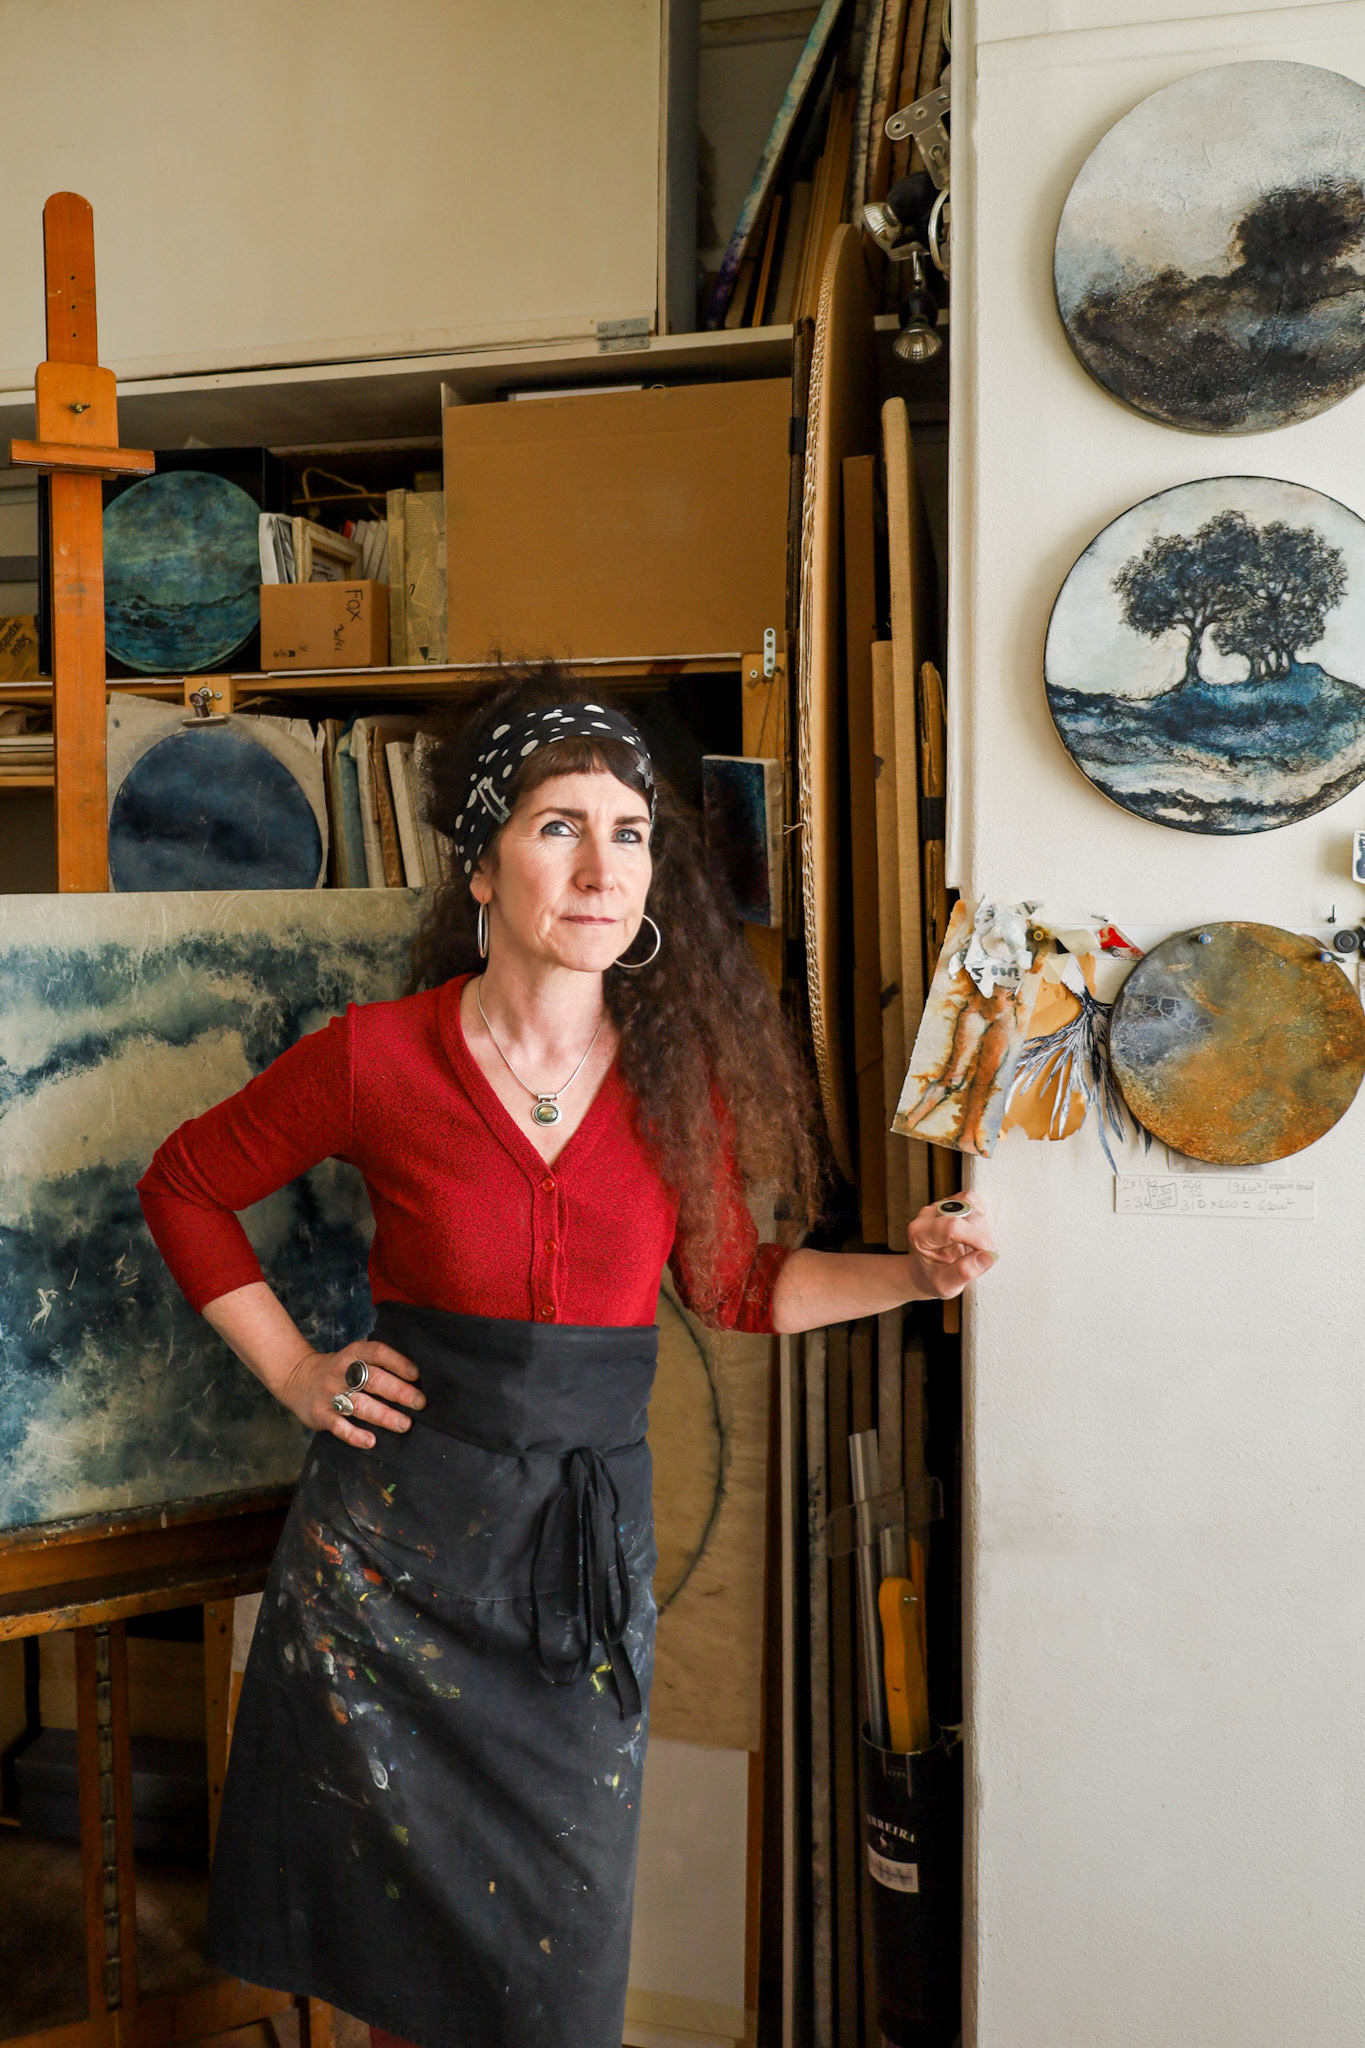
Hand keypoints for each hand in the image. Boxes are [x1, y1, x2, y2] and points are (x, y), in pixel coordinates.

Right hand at [278, 1339, 424, 1450]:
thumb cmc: (337, 1370)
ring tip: (404, 1424)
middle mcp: (341, 1373)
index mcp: (352, 1355)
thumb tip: (413, 1375)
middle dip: (399, 1391)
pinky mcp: (321, 1415)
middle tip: (419, 1403)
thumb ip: (375, 1362)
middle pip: (373, 1380)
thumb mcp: (352, 1357)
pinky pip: (339, 1426)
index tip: (415, 1374)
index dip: (397, 1362)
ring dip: (384, 1415)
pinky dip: (354, 1435)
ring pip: (360, 1405)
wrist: (296, 1378)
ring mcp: (330, 1394)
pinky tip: (371, 1441)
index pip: (377, 1353)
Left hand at [907, 1195, 996, 1300]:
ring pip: (971, 1205)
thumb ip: (964, 1272)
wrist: (924, 1271)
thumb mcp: (945, 1285)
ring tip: (975, 1246)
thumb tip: (987, 1257)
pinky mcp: (950, 1203)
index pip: (952, 1226)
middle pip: (965, 1215)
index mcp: (920, 1234)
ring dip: (981, 1226)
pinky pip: (971, 1200)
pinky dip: (979, 1215)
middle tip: (982, 1257)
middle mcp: (927, 1215)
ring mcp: (939, 1206)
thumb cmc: (931, 1278)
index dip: (977, 1238)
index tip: (989, 1253)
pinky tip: (974, 1233)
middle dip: (982, 1236)